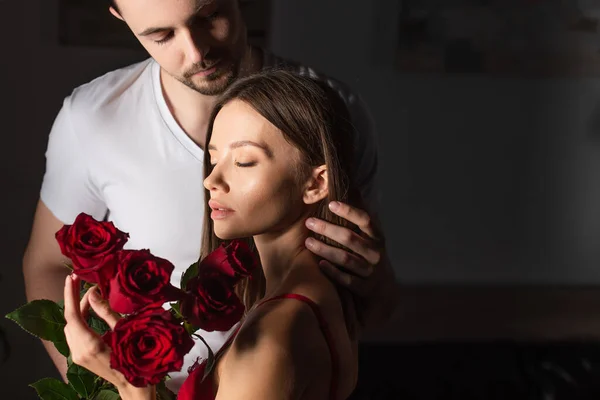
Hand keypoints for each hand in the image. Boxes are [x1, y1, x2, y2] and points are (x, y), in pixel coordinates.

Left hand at [63, 275, 152, 398]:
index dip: (70, 294)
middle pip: (71, 319)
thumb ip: (106, 312)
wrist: (134, 385)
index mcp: (90, 344)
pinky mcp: (80, 358)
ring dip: (79, 310)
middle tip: (87, 284)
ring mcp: (78, 356)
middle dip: (77, 299)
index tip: (71, 278)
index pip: (72, 315)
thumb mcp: (124, 330)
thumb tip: (93, 293)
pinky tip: (92, 312)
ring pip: (71, 326)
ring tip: (92, 296)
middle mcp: (79, 351)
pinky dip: (80, 320)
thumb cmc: (136, 357)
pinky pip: (74, 334)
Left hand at [304, 201, 398, 330]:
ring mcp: (370, 271)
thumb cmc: (370, 256)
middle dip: (328, 229)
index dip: (349, 211)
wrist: (383, 289)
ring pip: (346, 259)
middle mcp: (375, 253)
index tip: (331, 203)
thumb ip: (360, 219)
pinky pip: (346, 279)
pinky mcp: (363, 288)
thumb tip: (353, 188)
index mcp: (377, 238)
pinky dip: (333, 272)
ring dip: (325, 249)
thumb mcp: (371, 238)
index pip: (365, 220)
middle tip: (309, 222)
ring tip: (308, 242)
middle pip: (350, 238)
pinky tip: (319, 264)